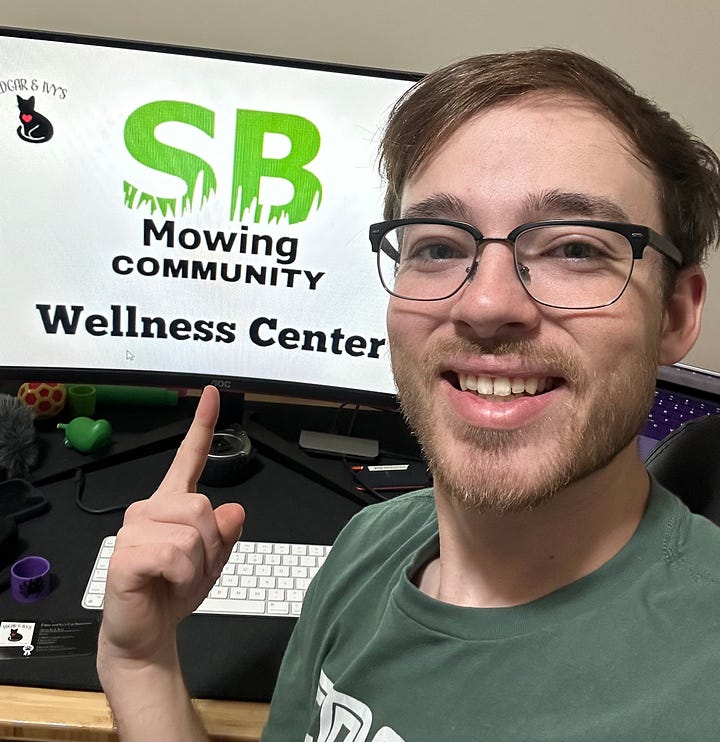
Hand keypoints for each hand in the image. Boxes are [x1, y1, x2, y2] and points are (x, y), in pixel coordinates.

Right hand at [98, 386, 245, 664]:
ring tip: (177, 577)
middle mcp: (150, 508)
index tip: (213, 393)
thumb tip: (235, 508)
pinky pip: (175, 555)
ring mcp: (134, 529)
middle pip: (202, 505)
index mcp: (172, 503)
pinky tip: (165, 583)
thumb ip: (226, 532)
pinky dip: (182, 576)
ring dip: (198, 564)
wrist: (146, 632)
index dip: (202, 424)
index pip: (189, 456)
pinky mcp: (125, 554)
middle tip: (193, 567)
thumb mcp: (213, 560)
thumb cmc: (174, 590)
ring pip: (193, 532)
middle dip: (212, 544)